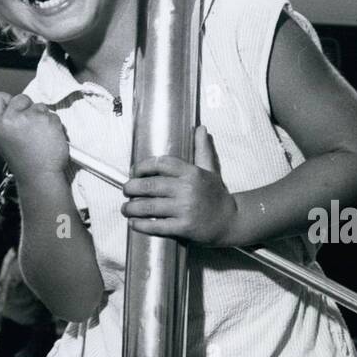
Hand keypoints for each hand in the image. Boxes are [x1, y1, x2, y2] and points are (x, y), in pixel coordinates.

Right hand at [0, 91, 69, 183]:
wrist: (40, 176)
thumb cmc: (25, 163)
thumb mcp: (3, 142)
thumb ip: (4, 122)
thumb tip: (8, 107)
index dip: (5, 99)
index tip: (11, 106)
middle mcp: (11, 119)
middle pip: (20, 97)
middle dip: (27, 108)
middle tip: (29, 128)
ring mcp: (30, 118)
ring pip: (38, 106)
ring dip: (42, 118)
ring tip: (39, 136)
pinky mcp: (47, 119)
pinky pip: (52, 114)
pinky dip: (53, 124)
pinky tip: (48, 138)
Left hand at [122, 127, 238, 245]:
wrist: (231, 221)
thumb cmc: (217, 195)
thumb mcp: (211, 170)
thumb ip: (202, 150)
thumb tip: (201, 129)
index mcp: (191, 173)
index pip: (161, 163)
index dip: (143, 166)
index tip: (134, 172)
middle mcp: (187, 189)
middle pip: (150, 185)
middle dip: (132, 188)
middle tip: (125, 190)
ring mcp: (185, 209)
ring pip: (149, 206)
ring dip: (132, 207)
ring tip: (125, 208)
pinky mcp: (184, 227)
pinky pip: (156, 226)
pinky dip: (141, 225)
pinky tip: (133, 223)